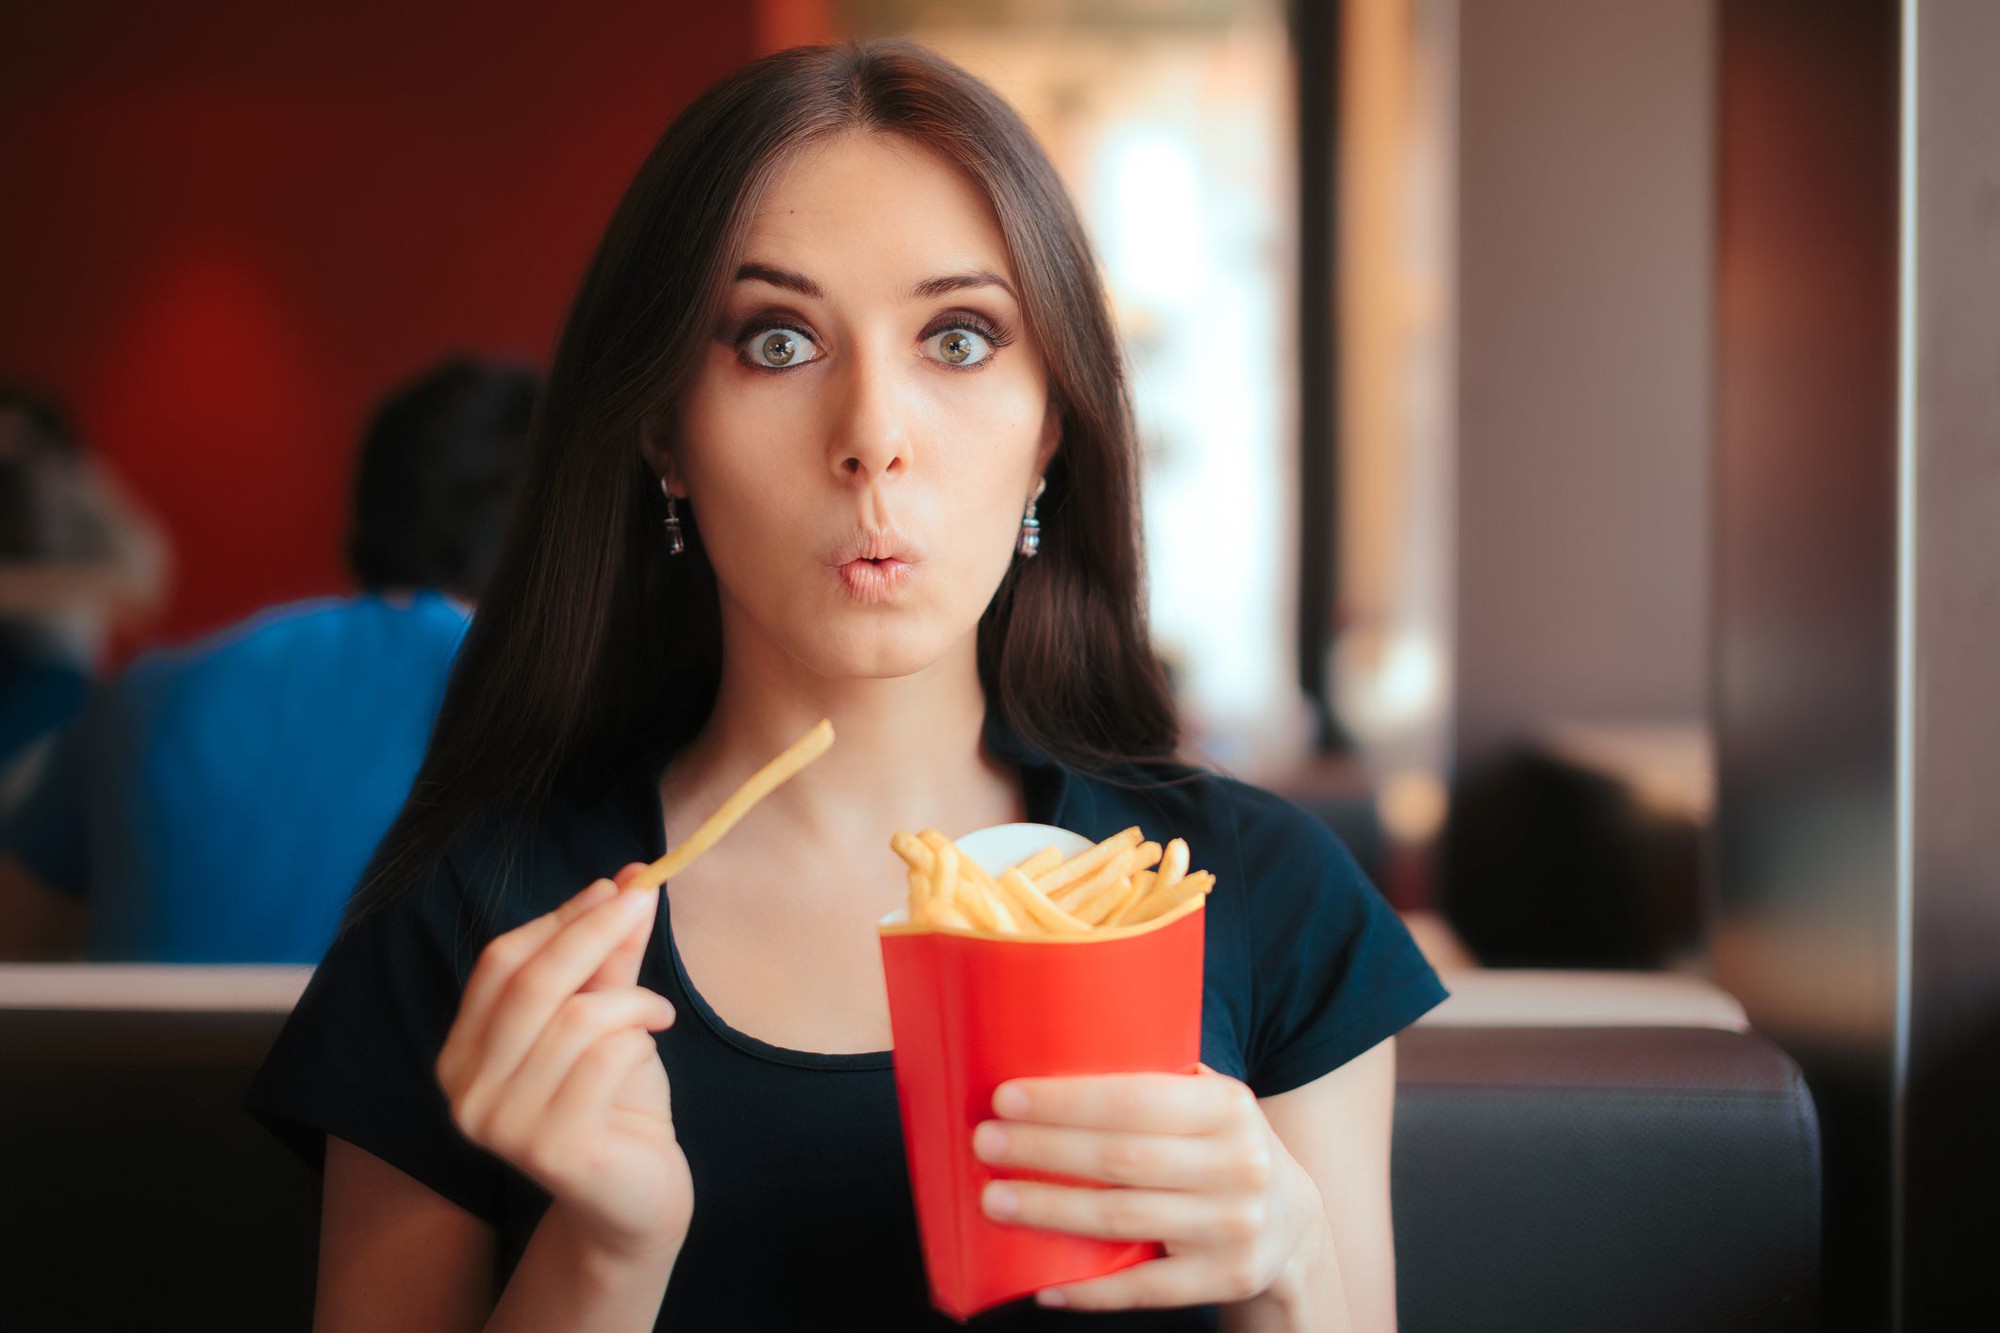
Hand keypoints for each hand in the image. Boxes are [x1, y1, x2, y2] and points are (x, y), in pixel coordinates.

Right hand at [436, 864, 692, 1262]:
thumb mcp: (608, 1017)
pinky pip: (605, 1058)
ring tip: (657, 1014)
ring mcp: (501, 1125)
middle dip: (595, 930)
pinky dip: (640, 1040)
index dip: (559, 917)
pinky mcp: (551, 1149)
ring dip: (633, 1001)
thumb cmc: (616, 1102)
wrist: (637, 1197)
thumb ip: (610, 957)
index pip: (499, 962)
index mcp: (463, 1052)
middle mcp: (465, 1090)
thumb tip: (634, 880)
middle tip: (646, 900)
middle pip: (531, 982)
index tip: (615, 885)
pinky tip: (649, 1050)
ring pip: (576, 1018)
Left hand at [973, 1065, 1326, 1311]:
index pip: (1134, 1099)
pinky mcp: (1226, 1279)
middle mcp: (1239, 1164)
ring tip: (994, 1199)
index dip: (1065, 1101)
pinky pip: (1146, 1288)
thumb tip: (1049, 1050)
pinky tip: (1043, 1285)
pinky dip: (1091, 1290)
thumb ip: (1154, 1082)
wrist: (1296, 1224)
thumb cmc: (1222, 1147)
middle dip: (1043, 1150)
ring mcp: (1235, 1227)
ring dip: (1050, 1211)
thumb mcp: (1209, 1103)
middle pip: (1120, 1159)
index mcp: (1228, 1106)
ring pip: (1124, 1221)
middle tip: (984, 1143)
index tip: (1005, 1098)